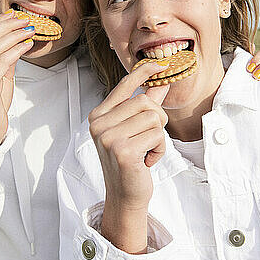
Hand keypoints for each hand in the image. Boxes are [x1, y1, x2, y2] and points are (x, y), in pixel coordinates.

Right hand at [88, 62, 169, 252]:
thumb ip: (145, 106)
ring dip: (158, 136)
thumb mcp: (135, 130)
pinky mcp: (122, 151)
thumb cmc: (131, 161)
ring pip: (153, 118)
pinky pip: (157, 136)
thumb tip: (160, 83)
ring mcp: (108, 137)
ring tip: (146, 151)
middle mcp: (99, 124)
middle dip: (157, 119)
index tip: (159, 65)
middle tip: (150, 138)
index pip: (124, 86)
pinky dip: (159, 149)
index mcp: (99, 115)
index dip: (142, 72)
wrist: (125, 195)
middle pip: (145, 101)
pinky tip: (147, 161)